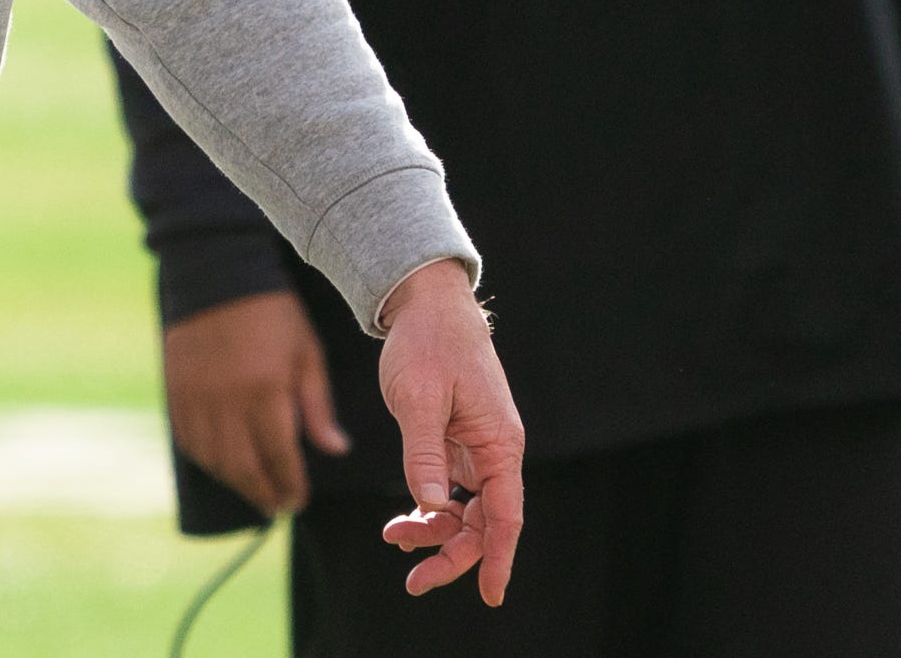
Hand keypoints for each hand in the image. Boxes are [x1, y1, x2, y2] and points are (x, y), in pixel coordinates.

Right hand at [161, 289, 347, 514]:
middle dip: (264, 493)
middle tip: (280, 507)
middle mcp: (227, 402)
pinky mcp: (177, 395)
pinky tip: (226, 468)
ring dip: (237, 484)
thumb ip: (318, 406)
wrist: (219, 275)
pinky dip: (210, 463)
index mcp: (265, 390)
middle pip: (243, 467)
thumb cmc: (273, 314)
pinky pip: (190, 443)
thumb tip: (335, 449)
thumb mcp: (307, 353)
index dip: (289, 483)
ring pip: (215, 461)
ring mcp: (197, 400)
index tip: (299, 500)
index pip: (278, 455)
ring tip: (257, 492)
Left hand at [371, 258, 524, 605]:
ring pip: (465, 512)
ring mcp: (477, 450)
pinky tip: (403, 520)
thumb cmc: (428, 344)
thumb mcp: (419, 398)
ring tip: (393, 536)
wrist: (426, 305)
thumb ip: (425, 453)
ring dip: (434, 532)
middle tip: (414, 581)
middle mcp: (495, 451)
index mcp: (499, 442)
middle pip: (483, 522)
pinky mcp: (457, 445)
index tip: (490, 595)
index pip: (506, 514)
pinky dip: (429, 511)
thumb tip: (432, 506)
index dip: (499, 557)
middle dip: (452, 554)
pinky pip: (450, 493)